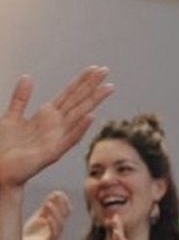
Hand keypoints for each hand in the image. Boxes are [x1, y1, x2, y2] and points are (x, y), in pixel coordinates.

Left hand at [0, 66, 112, 188]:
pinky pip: (69, 139)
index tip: (95, 69)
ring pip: (79, 115)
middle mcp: (56, 125)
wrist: (0, 171)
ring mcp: (57, 138)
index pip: (69, 94)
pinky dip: (80, 128)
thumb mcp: (11, 117)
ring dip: (93, 102)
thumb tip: (28, 77)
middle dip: (92, 86)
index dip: (81, 81)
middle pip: (78, 101)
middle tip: (106, 71)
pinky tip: (90, 117)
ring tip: (107, 88)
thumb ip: (21, 98)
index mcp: (47, 116)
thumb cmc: (5, 148)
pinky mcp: (52, 152)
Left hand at [22, 190, 70, 239]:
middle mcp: (58, 228)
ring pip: (60, 223)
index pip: (66, 210)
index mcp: (57, 221)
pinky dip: (52, 225)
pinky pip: (54, 233)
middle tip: (56, 196)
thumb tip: (55, 194)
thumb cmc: (31, 232)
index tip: (59, 192)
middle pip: (65, 215)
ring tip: (48, 203)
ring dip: (56, 213)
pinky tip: (47, 218)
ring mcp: (55, 235)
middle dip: (62, 205)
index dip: (64, 201)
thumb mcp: (38, 216)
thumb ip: (46, 207)